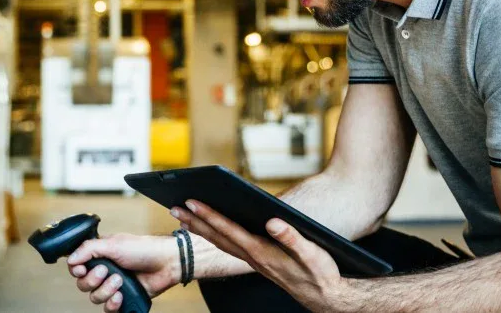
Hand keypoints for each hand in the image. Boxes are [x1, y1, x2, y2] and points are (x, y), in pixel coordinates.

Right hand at [66, 234, 180, 311]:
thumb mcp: (114, 243)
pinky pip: (107, 309)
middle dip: (93, 280)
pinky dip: (112, 304)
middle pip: (82, 284)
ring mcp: (113, 286)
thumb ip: (89, 249)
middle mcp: (104, 271)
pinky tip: (121, 296)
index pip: (76, 266)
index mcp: (100, 255)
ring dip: (105, 290)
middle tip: (107, 271)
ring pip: (94, 297)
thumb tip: (70, 259)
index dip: (76, 269)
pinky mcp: (122, 299)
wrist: (166, 263)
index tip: (81, 268)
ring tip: (120, 281)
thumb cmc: (143, 249)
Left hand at [173, 200, 348, 310]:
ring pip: (220, 243)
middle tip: (174, 208)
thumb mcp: (311, 254)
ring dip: (200, 230)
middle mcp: (253, 257)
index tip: (192, 202)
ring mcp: (254, 261)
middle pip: (217, 237)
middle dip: (195, 222)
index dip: (209, 216)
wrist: (325, 298)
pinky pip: (229, 247)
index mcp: (262, 252)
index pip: (229, 230)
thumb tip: (272, 221)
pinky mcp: (258, 262)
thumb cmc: (320, 274)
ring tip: (183, 217)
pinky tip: (209, 231)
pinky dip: (215, 237)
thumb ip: (291, 237)